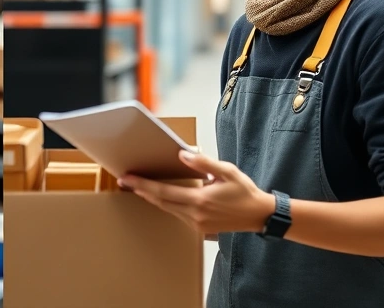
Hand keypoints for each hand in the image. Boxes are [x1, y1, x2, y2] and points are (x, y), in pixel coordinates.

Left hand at [120, 151, 275, 235]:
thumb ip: (204, 163)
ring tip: (137, 187)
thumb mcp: (227, 171)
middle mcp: (195, 214)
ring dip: (151, 198)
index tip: (128, 178)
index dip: (143, 184)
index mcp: (200, 200)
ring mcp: (197, 224)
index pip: (163, 192)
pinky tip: (159, 197)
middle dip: (141, 191)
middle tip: (125, 180)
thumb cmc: (244, 191)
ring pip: (167, 209)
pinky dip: (165, 205)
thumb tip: (182, 155)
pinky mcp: (200, 228)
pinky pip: (177, 215)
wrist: (259, 215)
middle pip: (160, 202)